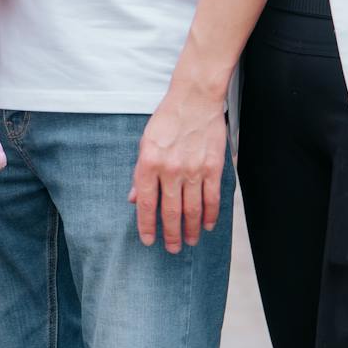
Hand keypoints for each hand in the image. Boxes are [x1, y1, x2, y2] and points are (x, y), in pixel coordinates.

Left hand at [130, 82, 227, 252]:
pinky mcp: (213, 167)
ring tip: (190, 241)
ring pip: (193, 210)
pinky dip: (210, 215)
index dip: (147, 226)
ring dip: (191, 230)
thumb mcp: (145, 143)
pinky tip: (208, 225)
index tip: (148, 240)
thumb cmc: (166, 119)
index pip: (147, 204)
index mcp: (149, 163)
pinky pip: (212, 198)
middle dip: (171, 234)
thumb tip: (134, 199)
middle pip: (171, 212)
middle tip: (172, 249)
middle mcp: (170, 169)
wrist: (194, 98)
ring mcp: (193, 170)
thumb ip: (140, 173)